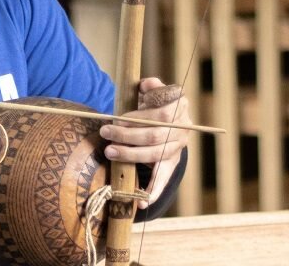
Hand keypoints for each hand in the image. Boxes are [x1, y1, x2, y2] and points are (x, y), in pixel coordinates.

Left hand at [99, 77, 189, 208]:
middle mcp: (183, 129)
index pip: (161, 114)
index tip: (118, 119)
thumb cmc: (152, 103)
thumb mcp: (152, 91)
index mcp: (180, 107)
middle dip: (128, 135)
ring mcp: (177, 149)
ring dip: (130, 155)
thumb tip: (145, 84)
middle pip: (155, 136)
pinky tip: (142, 204)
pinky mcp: (171, 164)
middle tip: (106, 133)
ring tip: (110, 152)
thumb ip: (151, 86)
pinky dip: (153, 192)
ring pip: (155, 155)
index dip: (139, 118)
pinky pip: (163, 179)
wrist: (165, 121)